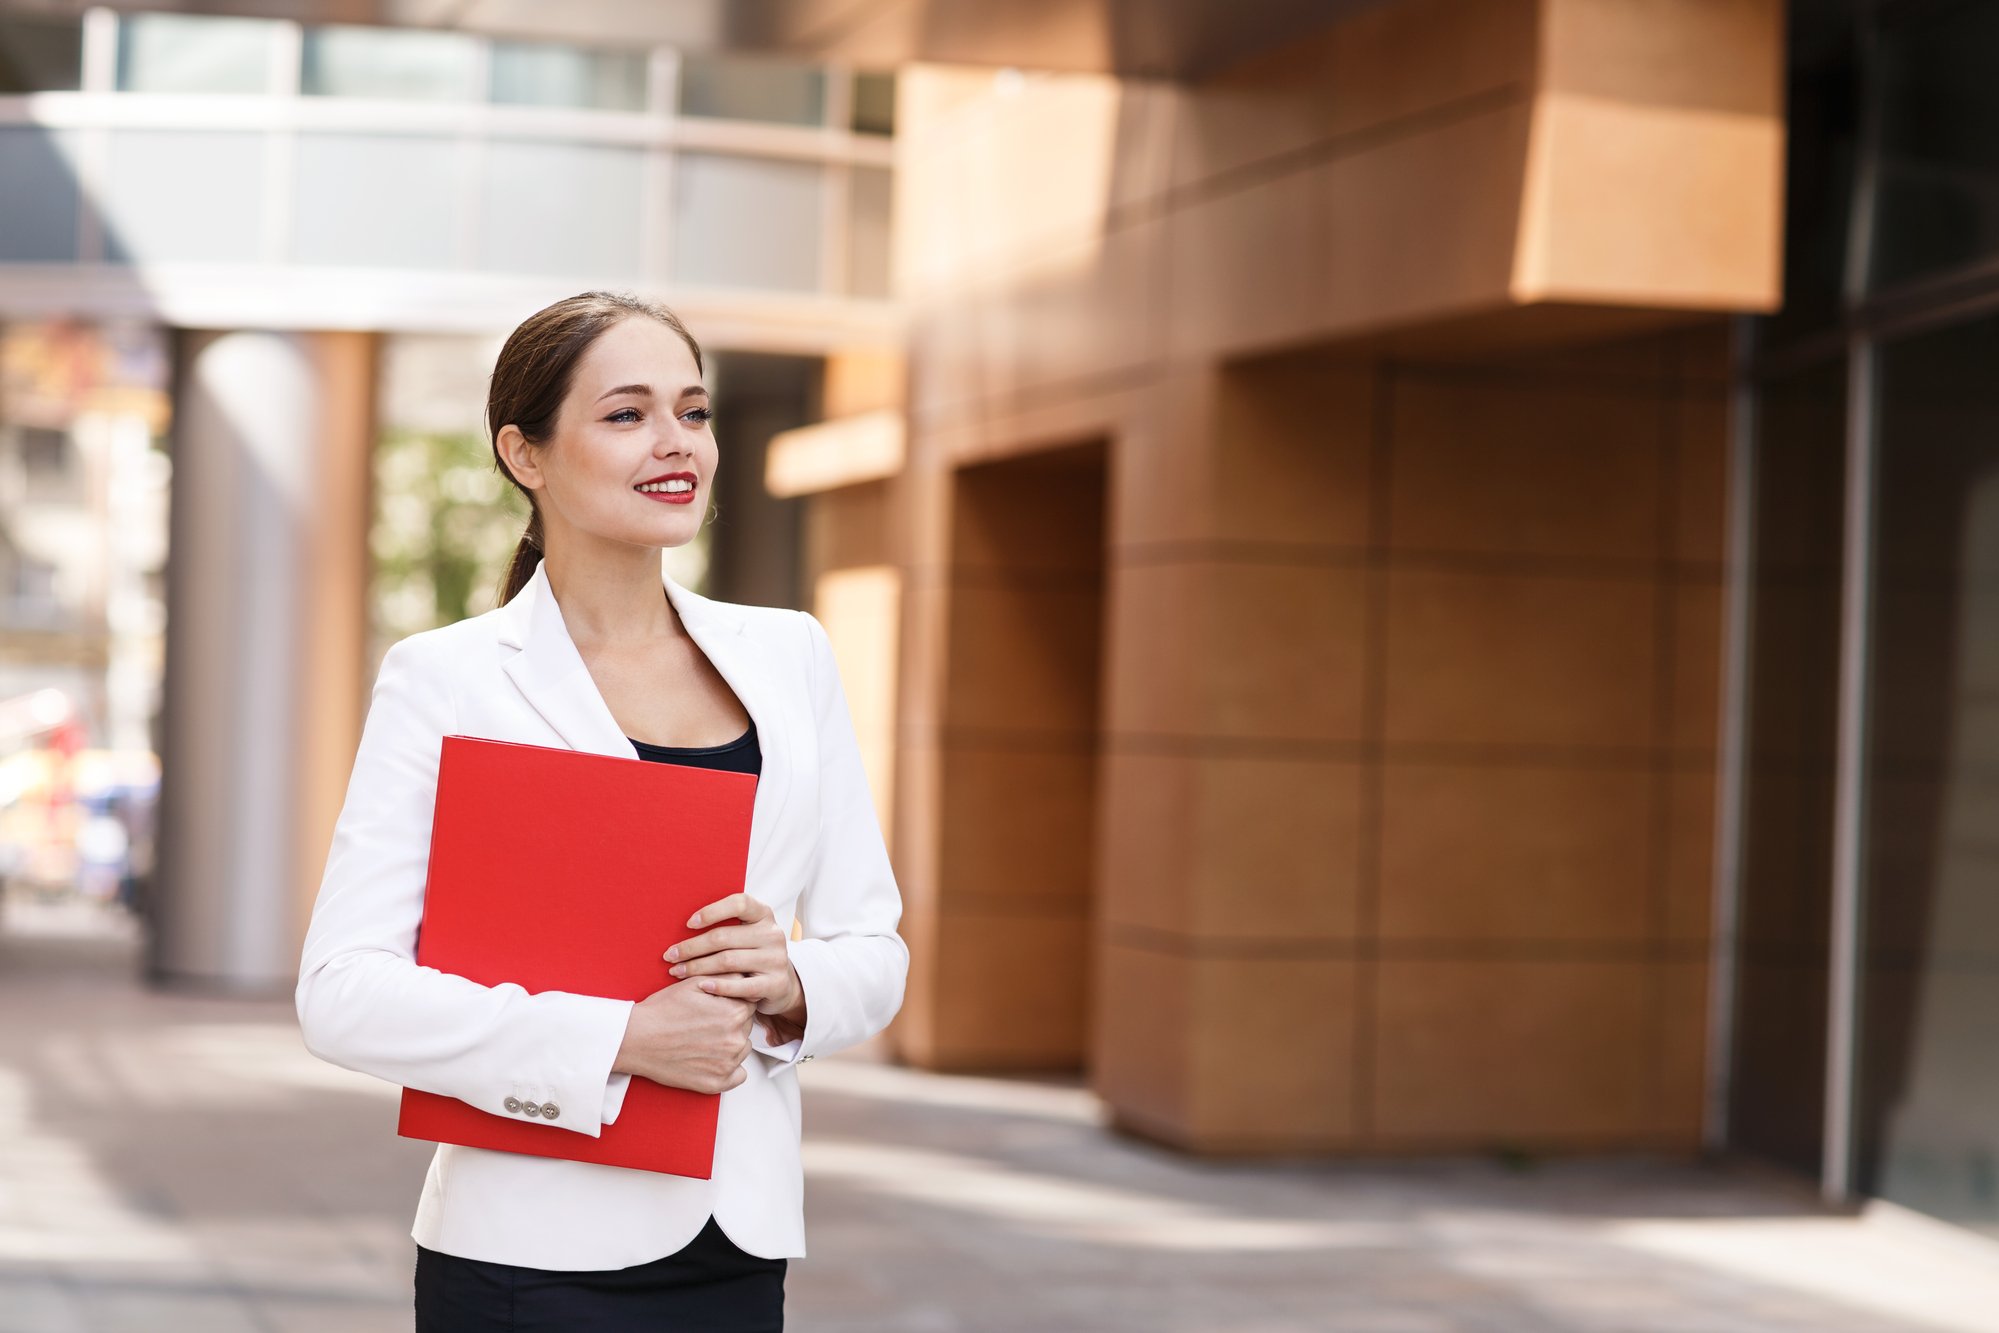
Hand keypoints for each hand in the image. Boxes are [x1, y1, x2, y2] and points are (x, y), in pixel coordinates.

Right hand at [612, 979, 753, 1093]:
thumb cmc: (662, 1011)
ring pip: (742, 1049)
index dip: (732, 1003)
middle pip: (746, 1027)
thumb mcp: (695, 983)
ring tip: (703, 1040)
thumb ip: (727, 978)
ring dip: (730, 1044)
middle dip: (732, 1023)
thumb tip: (745, 976)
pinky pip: (738, 1076)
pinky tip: (710, 1059)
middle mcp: (735, 1039)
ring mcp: (727, 1064)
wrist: (636, 1039)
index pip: (749, 1005)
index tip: (716, 1007)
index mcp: (734, 1013)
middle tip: (705, 1023)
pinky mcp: (716, 1083)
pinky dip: (729, 1069)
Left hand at [666, 893, 807, 1043]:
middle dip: (692, 947)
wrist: (780, 983)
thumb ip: (725, 925)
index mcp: (763, 914)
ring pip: (728, 961)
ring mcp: (776, 959)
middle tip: (670, 955)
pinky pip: (742, 986)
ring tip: (677, 971)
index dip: (712, 911)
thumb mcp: (745, 933)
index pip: (739, 903)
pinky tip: (702, 986)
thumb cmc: (750, 953)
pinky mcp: (776, 984)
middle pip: (725, 937)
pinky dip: (719, 986)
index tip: (689, 923)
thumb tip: (681, 920)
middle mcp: (773, 934)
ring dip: (697, 967)